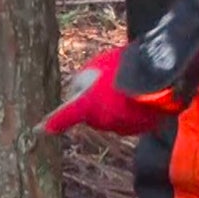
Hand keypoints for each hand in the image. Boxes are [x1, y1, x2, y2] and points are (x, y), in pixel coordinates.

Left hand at [40, 46, 181, 136]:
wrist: (161, 74)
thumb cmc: (123, 66)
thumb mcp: (92, 67)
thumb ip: (79, 84)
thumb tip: (77, 95)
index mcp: (86, 106)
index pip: (62, 117)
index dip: (50, 124)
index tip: (38, 131)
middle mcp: (102, 122)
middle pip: (91, 115)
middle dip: (95, 103)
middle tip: (108, 83)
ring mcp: (123, 128)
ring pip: (111, 119)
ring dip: (115, 107)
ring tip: (128, 88)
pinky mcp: (141, 129)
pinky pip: (130, 121)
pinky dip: (132, 111)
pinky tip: (140, 96)